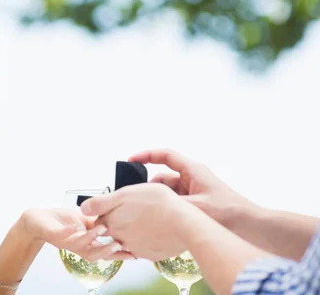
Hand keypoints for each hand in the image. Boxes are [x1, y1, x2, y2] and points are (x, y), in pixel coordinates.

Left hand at [21, 208, 123, 262]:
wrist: (38, 219)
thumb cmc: (61, 221)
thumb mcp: (84, 219)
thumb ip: (98, 223)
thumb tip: (115, 221)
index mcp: (86, 243)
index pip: (105, 251)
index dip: (119, 253)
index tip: (133, 251)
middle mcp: (77, 246)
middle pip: (95, 255)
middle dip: (107, 251)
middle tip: (119, 244)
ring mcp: (66, 242)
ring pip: (81, 246)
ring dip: (91, 238)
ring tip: (102, 228)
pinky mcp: (54, 235)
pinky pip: (63, 235)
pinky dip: (71, 230)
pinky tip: (77, 225)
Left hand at [81, 183, 197, 260]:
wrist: (184, 224)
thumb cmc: (159, 203)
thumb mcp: (126, 193)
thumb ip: (102, 202)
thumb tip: (83, 208)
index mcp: (112, 221)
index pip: (101, 218)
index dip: (109, 210)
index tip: (119, 206)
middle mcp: (120, 238)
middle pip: (113, 229)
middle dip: (120, 221)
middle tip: (136, 212)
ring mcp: (134, 248)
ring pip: (127, 239)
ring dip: (133, 231)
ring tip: (147, 219)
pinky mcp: (149, 255)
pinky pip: (142, 247)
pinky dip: (146, 239)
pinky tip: (155, 229)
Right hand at [129, 149, 252, 227]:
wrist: (252, 227)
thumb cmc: (229, 213)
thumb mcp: (195, 207)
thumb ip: (171, 204)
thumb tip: (150, 203)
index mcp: (192, 170)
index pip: (165, 156)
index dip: (146, 156)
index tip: (131, 161)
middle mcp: (192, 178)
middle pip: (163, 178)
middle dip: (151, 188)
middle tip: (138, 198)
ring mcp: (195, 192)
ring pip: (169, 192)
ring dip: (161, 200)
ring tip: (150, 212)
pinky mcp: (197, 204)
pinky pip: (176, 203)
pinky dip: (169, 209)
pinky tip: (162, 220)